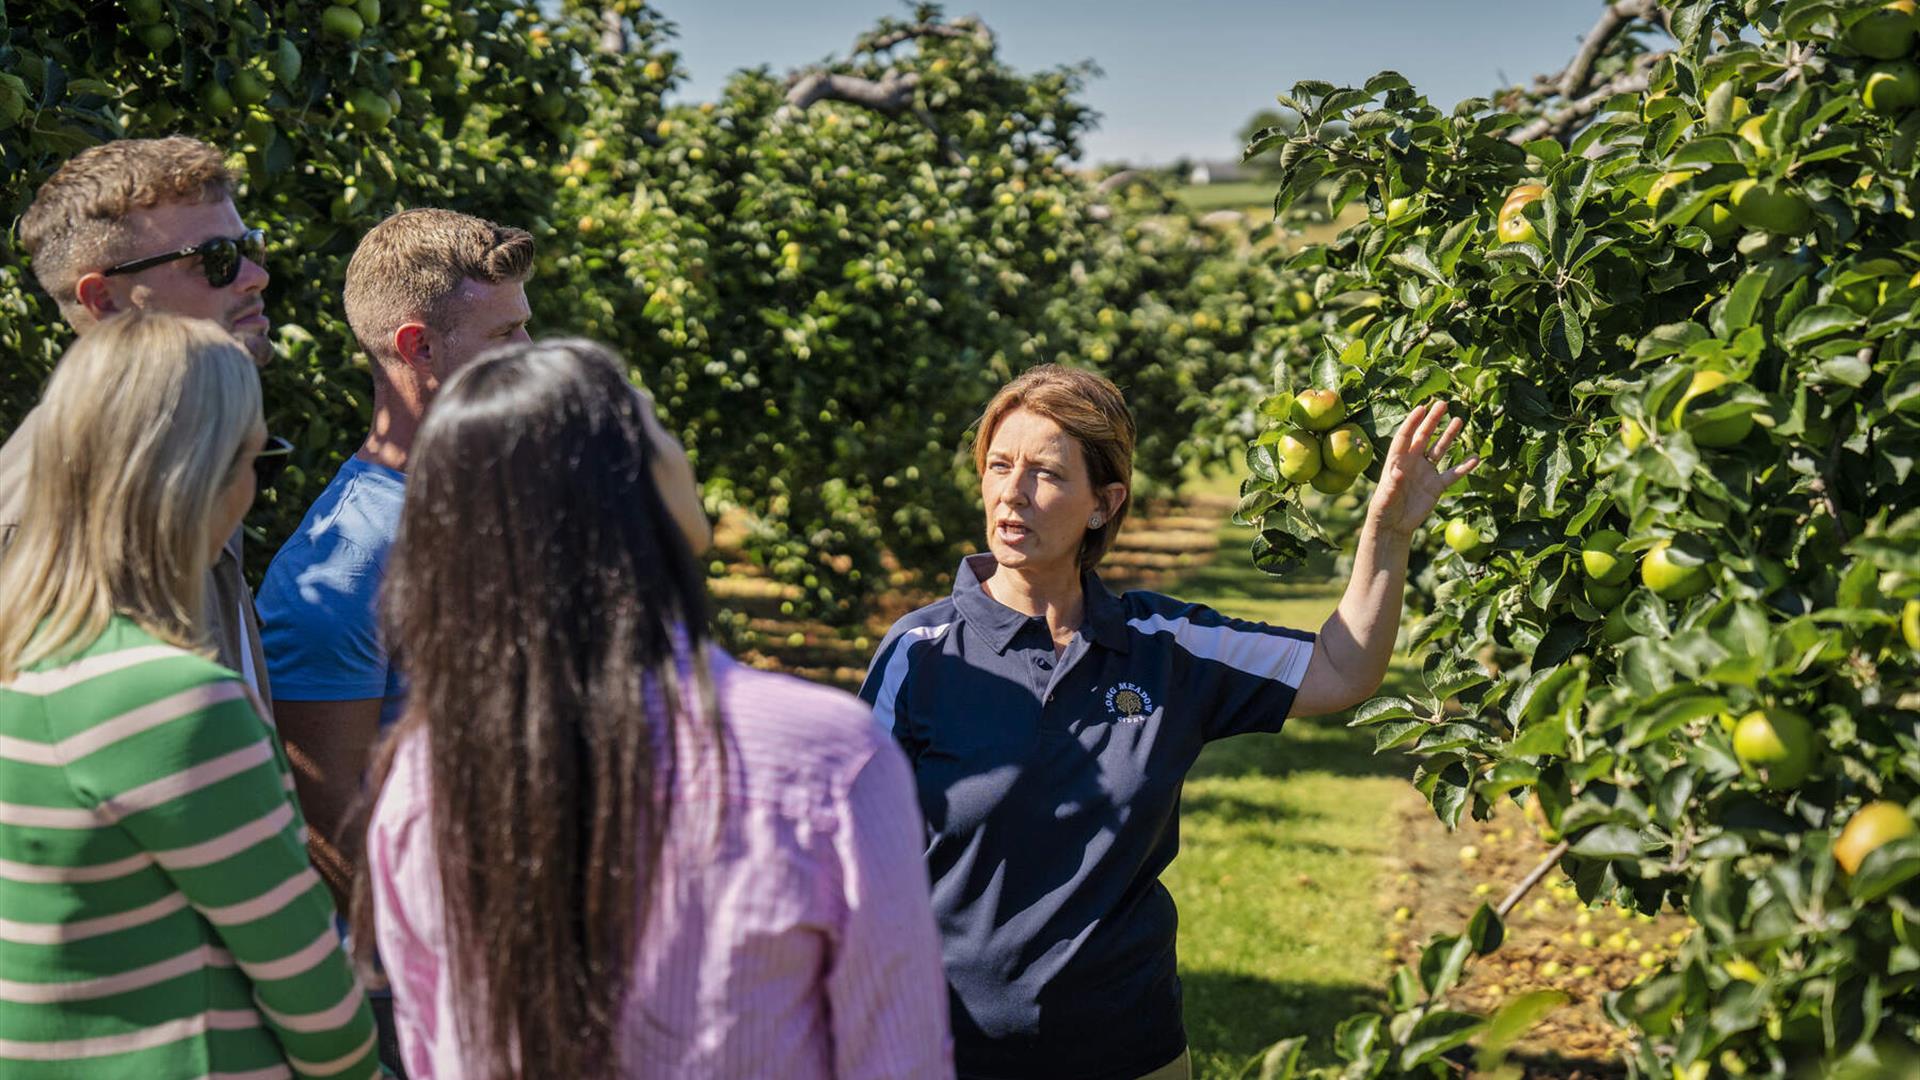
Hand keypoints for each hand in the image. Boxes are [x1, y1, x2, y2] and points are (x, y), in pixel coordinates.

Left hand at [1367, 400, 1478, 538]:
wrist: (1394, 526)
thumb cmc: (1384, 509)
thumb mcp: (1385, 497)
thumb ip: (1393, 484)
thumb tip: (1399, 471)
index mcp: (1397, 461)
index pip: (1405, 437)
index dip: (1412, 422)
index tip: (1421, 407)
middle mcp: (1413, 462)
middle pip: (1424, 437)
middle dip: (1432, 421)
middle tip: (1443, 403)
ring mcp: (1426, 473)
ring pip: (1439, 450)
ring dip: (1449, 436)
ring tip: (1459, 420)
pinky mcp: (1436, 486)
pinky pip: (1453, 474)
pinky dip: (1464, 467)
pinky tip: (1475, 458)